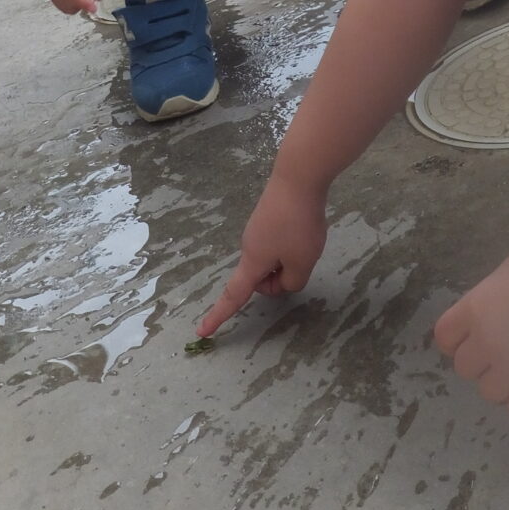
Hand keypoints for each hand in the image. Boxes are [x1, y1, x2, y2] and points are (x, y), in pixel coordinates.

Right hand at [198, 177, 329, 335]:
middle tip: (301, 261)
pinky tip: (302, 226)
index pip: (233, 296)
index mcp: (253, 261)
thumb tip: (282, 280)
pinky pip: (276, 243)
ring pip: (271, 260)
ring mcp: (257, 230)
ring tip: (305, 239)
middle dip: (279, 280)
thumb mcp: (302, 263)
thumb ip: (291, 282)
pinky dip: (289, 244)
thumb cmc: (298, 224)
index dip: (219, 316)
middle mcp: (249, 247)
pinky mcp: (267, 218)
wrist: (297, 177)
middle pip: (260, 278)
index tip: (202, 332)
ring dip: (287, 260)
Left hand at [433, 246, 508, 419]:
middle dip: (480, 362)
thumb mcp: (508, 272)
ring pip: (489, 393)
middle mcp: (487, 342)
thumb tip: (489, 314)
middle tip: (502, 354)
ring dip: (502, 384)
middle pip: (464, 368)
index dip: (455, 342)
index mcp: (475, 310)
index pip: (444, 338)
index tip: (469, 342)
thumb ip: (490, 298)